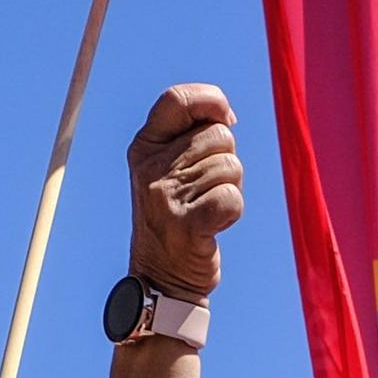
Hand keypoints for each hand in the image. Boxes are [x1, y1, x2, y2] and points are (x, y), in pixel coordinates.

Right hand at [128, 83, 242, 302]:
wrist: (163, 279)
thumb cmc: (176, 218)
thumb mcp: (168, 170)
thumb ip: (190, 138)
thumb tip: (227, 116)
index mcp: (143, 147)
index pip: (178, 98)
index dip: (210, 99)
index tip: (225, 118)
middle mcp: (150, 168)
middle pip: (218, 135)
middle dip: (227, 158)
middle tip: (209, 188)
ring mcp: (165, 197)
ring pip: (230, 167)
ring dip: (231, 188)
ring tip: (209, 208)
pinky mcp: (185, 226)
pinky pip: (231, 197)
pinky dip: (233, 211)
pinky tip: (217, 225)